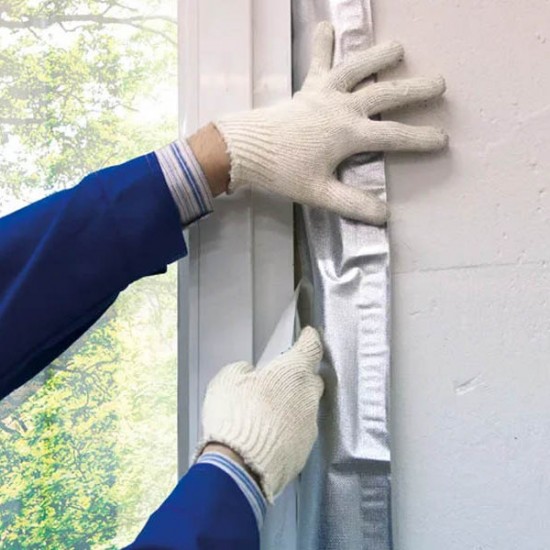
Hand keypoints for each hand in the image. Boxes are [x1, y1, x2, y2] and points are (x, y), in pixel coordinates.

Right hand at [197, 327, 323, 501]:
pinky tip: (269, 434)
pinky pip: (299, 432)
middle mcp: (308, 397)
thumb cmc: (234, 417)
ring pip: (305, 408)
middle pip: (311, 379)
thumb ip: (244, 371)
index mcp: (293, 372)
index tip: (308, 335)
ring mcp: (309, 425)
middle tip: (279, 380)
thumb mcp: (227, 380)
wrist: (240, 466)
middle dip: (299, 377)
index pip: (311, 347)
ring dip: (292, 406)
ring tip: (267, 413)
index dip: (309, 339)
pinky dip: (288, 430)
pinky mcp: (304, 450)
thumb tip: (251, 374)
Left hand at [215, 21, 446, 224]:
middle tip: (440, 82)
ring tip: (399, 47)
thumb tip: (384, 216)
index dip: (419, 139)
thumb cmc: (283, 173)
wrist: (247, 150)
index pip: (393, 136)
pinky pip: (317, 61)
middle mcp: (342, 108)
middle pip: (386, 94)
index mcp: (349, 134)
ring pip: (357, 68)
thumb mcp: (319, 193)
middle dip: (415, 90)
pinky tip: (325, 25)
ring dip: (378, 56)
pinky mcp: (307, 87)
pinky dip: (322, 43)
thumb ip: (353, 204)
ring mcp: (324, 93)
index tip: (442, 139)